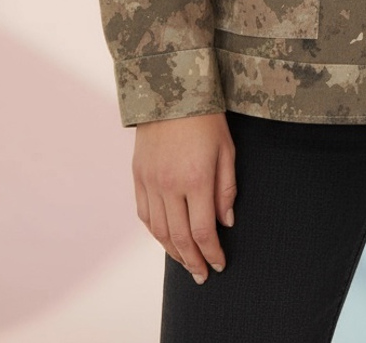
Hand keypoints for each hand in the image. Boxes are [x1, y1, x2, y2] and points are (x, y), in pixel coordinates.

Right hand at [133, 112, 236, 283]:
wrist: (170, 90)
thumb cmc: (206, 118)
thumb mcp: (227, 149)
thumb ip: (226, 188)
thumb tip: (226, 222)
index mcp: (195, 179)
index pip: (202, 230)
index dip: (211, 252)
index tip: (219, 265)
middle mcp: (169, 185)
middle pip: (179, 237)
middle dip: (192, 260)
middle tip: (202, 275)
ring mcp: (150, 181)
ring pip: (158, 230)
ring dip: (172, 252)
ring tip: (186, 263)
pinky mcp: (138, 176)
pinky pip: (144, 214)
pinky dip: (155, 232)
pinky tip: (165, 239)